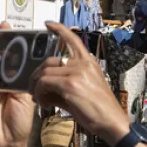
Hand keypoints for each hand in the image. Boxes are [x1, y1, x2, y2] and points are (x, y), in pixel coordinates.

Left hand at [34, 22, 130, 144]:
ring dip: (37, 87)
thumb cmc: (99, 110)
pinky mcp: (70, 84)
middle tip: (35, 91)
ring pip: (44, 72)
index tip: (48, 24)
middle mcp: (84, 63)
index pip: (73, 40)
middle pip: (49, 61)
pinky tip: (45, 104)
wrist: (111, 122)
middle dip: (37, 75)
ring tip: (41, 100)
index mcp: (89, 63)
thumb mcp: (84, 90)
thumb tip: (45, 87)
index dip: (59, 29)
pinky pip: (44, 83)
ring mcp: (77, 72)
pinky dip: (39, 94)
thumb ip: (65, 83)